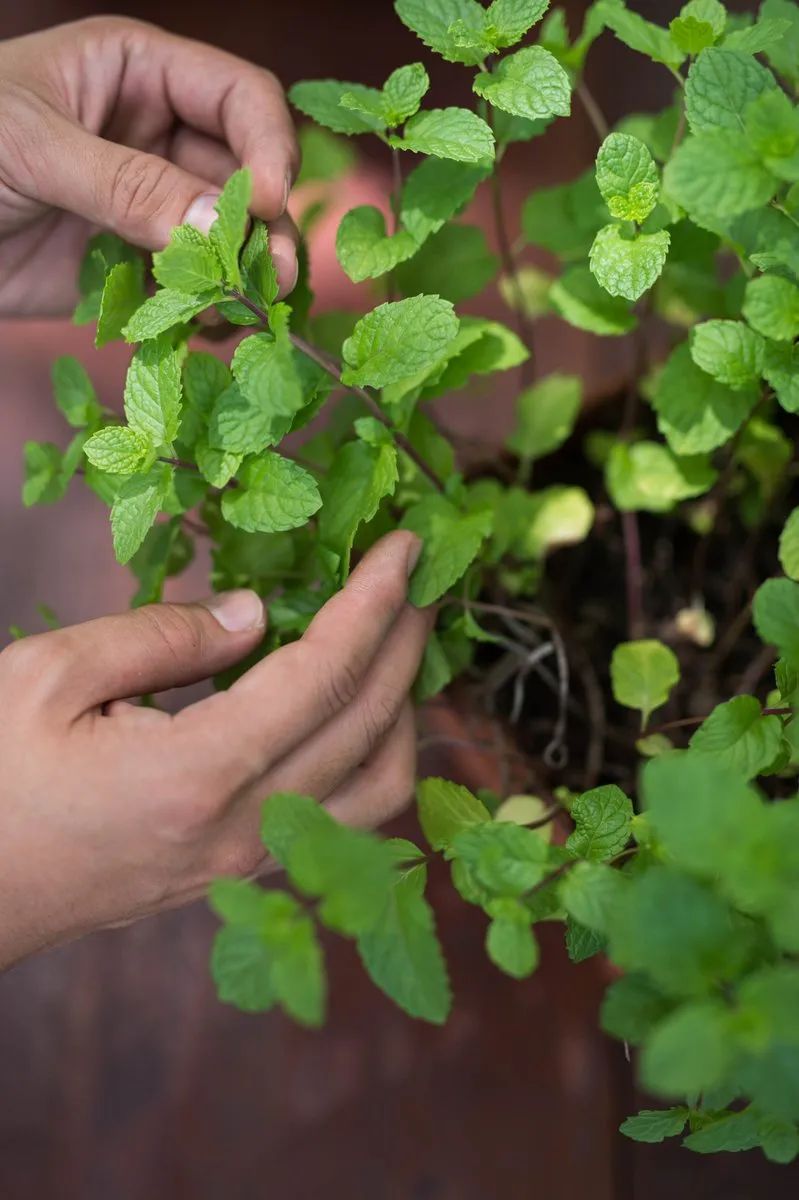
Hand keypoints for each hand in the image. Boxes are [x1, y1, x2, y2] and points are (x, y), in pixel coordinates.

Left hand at [0, 16, 299, 316]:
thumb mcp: (32, 148)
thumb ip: (127, 184)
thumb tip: (221, 228)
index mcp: (136, 74)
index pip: (238, 97)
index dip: (267, 146)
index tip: (266, 204)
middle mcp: (154, 136)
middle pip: (245, 174)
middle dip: (263, 225)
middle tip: (272, 278)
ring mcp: (145, 204)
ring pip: (225, 238)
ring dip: (241, 275)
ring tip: (242, 312)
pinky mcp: (128, 265)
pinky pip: (187, 287)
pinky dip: (204, 311)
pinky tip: (205, 331)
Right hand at [0, 532, 429, 968]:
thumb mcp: (52, 677)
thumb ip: (164, 636)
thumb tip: (257, 612)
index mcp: (198, 772)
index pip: (325, 673)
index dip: (373, 602)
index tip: (401, 547)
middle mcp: (245, 829)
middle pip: (367, 724)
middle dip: (406, 639)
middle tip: (417, 577)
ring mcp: (250, 864)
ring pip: (377, 787)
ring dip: (402, 707)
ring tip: (396, 642)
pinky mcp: (242, 876)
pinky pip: (345, 818)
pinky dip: (373, 757)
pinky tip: (358, 714)